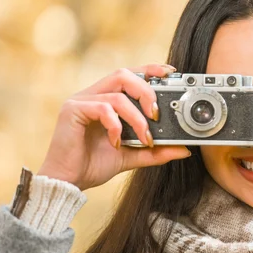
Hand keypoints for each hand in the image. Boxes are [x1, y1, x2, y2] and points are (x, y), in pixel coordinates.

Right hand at [37, 65, 190, 190]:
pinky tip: (117, 143)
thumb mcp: (132, 155)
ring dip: (136, 116)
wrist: (68, 182)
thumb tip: (184, 150)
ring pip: (116, 93)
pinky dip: (116, 125)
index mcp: (106, 99)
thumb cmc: (94, 165)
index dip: (150, 69)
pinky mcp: (72, 110)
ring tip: (144, 136)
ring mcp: (81, 100)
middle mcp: (93, 94)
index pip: (130, 75)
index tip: (170, 73)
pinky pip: (102, 108)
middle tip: (156, 114)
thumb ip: (156, 151)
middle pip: (124, 74)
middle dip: (146, 91)